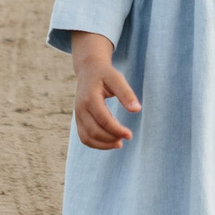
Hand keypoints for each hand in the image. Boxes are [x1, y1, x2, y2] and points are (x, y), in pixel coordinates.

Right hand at [66, 32, 140, 148]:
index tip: (130, 135)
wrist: (88, 70)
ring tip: (119, 143)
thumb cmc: (105, 74)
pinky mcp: (78, 120)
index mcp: (90, 98)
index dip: (117, 130)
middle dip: (111, 138)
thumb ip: (126, 93)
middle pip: (94, 131)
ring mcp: (77, 115)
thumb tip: (137, 110)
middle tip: (127, 136)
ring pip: (87, 138)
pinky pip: (84, 138)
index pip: (103, 119)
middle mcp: (80, 108)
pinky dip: (96, 144)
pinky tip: (110, 142)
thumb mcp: (117, 78)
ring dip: (104, 144)